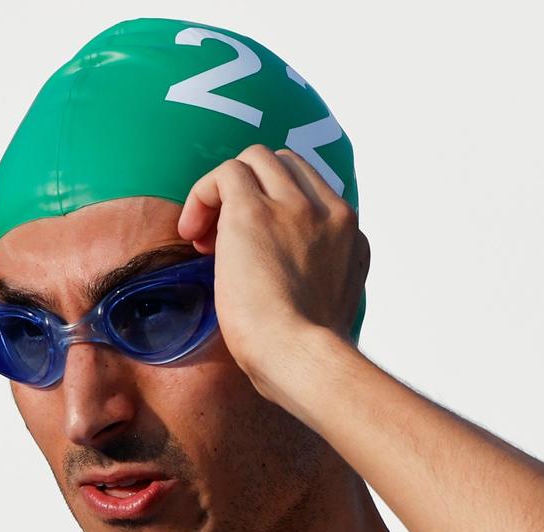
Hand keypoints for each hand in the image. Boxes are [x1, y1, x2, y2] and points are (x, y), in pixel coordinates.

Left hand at [177, 145, 368, 403]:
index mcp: (351, 237)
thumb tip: (290, 284)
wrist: (298, 359)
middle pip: (286, 167)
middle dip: (251, 193)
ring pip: (256, 160)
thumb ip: (318, 280)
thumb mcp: (327, 309)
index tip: (252, 254)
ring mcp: (295, 208)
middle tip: (223, 243)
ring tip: (204, 239)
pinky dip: (203, 193)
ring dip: (225, 191)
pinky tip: (192, 233)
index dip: (276, 211)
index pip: (313, 195)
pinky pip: (226, 172)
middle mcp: (329, 213)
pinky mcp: (255, 211)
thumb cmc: (303, 356)